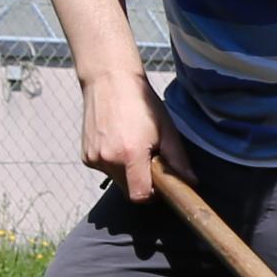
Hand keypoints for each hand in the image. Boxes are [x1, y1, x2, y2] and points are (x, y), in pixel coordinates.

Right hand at [80, 72, 175, 201]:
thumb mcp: (166, 129)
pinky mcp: (86, 156)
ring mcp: (94, 158)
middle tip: (147, 156)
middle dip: (141, 180)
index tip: (158, 181)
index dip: (152, 193)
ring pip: (117, 180)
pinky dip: (113, 162)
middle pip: (129, 189)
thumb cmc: (140, 102)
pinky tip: (117, 141)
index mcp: (130, 155)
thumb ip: (178, 160)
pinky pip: (105, 169)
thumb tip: (190, 182)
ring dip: (127, 171)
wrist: (109, 80)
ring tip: (131, 144)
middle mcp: (108, 159)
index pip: (140, 196)